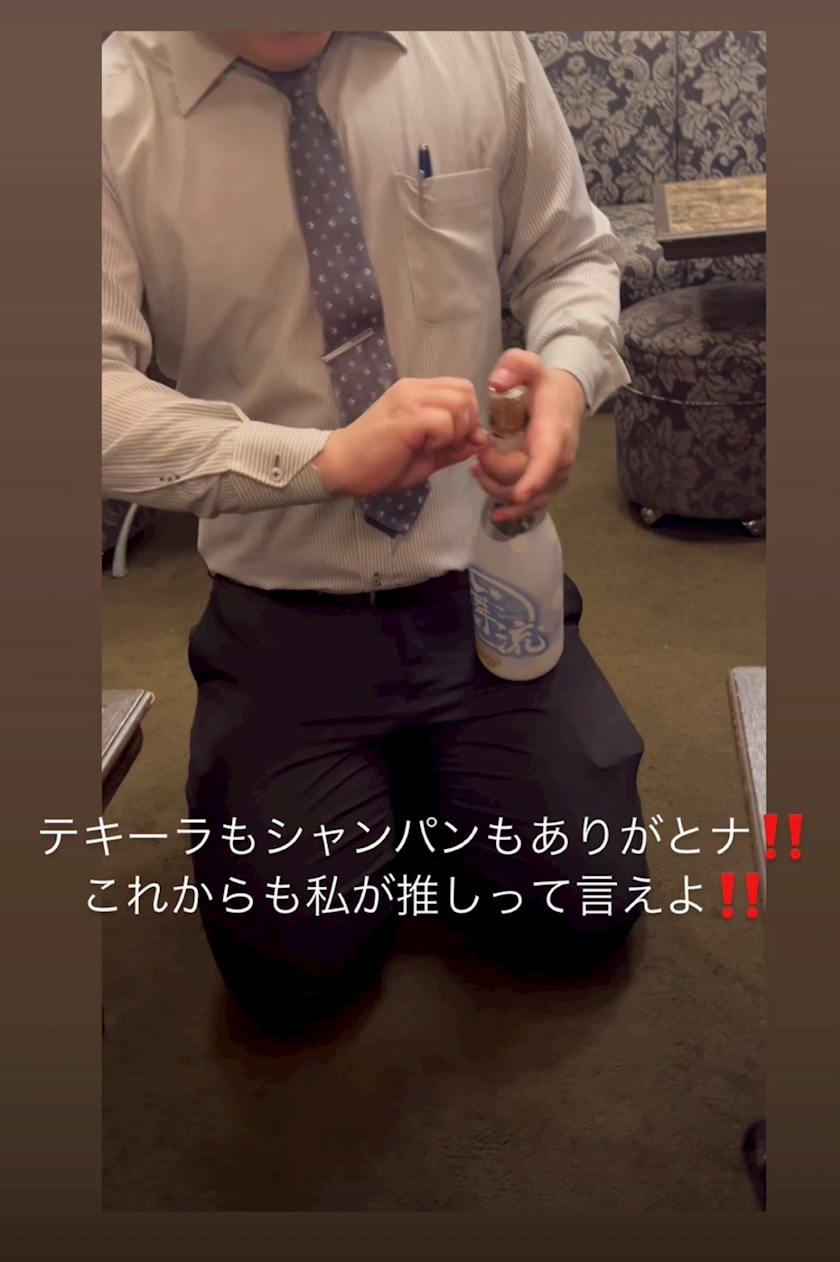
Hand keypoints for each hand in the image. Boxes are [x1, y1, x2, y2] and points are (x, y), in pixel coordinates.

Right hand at [313, 377, 487, 496]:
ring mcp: (409, 399)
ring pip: (459, 403)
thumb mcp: (426, 455)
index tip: (456, 440)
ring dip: (456, 430)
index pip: (462, 388)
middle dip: (467, 422)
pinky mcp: (406, 417)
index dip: (469, 416)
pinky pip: (444, 421)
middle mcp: (414, 388)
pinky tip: (425, 449)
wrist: (342, 465)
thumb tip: (482, 440)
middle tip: (448, 444)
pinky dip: (444, 439)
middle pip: (465, 392)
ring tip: (434, 446)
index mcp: (418, 392)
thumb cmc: (379, 463)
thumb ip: (454, 446)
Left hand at [471, 349, 586, 521]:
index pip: (547, 459)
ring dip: (495, 488)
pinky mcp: (550, 486)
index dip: (534, 478)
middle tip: (476, 452)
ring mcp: (556, 477)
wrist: (566, 400)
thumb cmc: (544, 385)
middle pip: (522, 481)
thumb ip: (514, 366)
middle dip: (493, 472)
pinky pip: (531, 505)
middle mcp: (560, 460)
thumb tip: (495, 383)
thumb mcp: (530, 366)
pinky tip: (496, 514)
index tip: (520, 493)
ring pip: (524, 498)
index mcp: (554, 433)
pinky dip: (512, 509)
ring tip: (476, 469)